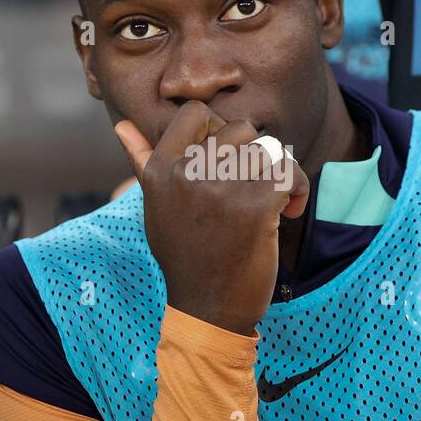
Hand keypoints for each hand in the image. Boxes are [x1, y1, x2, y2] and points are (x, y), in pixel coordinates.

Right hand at [114, 101, 309, 335]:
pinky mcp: (256, 208)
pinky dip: (298, 188)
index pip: (195, 112)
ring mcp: (221, 191)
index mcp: (161, 171)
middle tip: (253, 184)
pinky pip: (289, 172)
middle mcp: (188, 175)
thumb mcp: (156, 207)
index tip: (225, 159)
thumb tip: (121, 125)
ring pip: (268, 148)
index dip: (218, 128)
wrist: (207, 308)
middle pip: (240, 128)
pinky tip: (290, 210)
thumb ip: (142, 162)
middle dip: (255, 154)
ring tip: (275, 198)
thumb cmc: (184, 255)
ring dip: (279, 172)